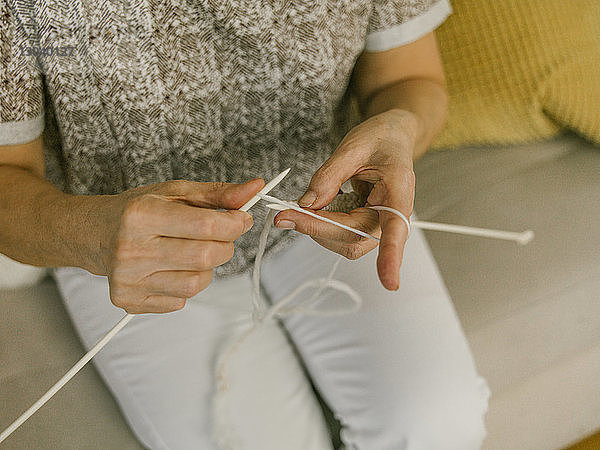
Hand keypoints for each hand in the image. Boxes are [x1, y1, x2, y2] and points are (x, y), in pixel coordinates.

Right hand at [101, 178, 263, 312]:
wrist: (95, 234)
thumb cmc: (137, 211)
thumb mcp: (175, 192)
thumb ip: (218, 193)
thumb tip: (255, 189)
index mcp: (142, 215)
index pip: (206, 225)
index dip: (234, 223)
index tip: (240, 218)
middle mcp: (131, 249)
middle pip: (206, 257)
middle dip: (224, 246)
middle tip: (218, 236)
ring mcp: (128, 279)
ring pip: (197, 283)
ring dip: (206, 268)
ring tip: (190, 252)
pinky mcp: (128, 300)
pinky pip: (180, 300)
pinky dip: (185, 284)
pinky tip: (171, 268)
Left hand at [274, 109, 417, 289]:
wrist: (392, 138)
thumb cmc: (381, 139)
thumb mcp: (354, 146)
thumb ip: (330, 174)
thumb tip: (308, 203)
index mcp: (399, 191)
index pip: (395, 229)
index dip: (391, 257)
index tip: (389, 283)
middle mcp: (391, 214)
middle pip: (353, 238)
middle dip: (317, 229)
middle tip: (284, 214)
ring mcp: (378, 223)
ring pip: (344, 242)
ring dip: (315, 229)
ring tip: (294, 208)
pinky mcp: (365, 226)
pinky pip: (340, 235)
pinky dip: (319, 224)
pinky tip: (311, 209)